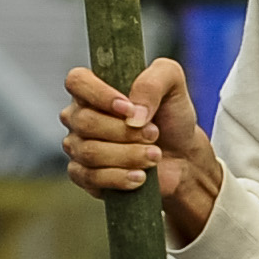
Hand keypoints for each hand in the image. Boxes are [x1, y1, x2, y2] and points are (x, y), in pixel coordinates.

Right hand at [60, 58, 221, 241]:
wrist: (181, 156)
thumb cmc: (171, 116)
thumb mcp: (172, 81)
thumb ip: (154, 81)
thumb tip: (133, 114)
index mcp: (93, 88)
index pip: (77, 82)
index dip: (100, 95)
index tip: (130, 109)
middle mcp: (80, 116)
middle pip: (85, 122)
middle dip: (125, 131)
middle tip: (153, 134)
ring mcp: (79, 147)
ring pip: (90, 152)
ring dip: (128, 155)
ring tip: (154, 156)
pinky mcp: (84, 176)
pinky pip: (90, 178)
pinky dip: (119, 178)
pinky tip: (140, 177)